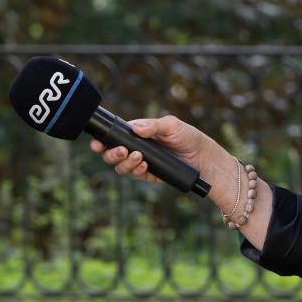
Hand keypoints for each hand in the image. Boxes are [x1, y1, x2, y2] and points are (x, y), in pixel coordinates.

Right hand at [93, 116, 224, 184]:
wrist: (204, 158)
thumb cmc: (188, 137)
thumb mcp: (172, 125)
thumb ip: (154, 126)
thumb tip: (136, 128)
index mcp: (138, 133)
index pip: (115, 136)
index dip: (102, 140)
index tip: (97, 143)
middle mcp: (137, 147)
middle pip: (112, 154)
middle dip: (111, 154)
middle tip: (121, 152)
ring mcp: (142, 162)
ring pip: (122, 167)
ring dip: (125, 163)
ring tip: (139, 158)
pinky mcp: (150, 174)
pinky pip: (137, 175)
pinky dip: (137, 171)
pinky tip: (145, 166)